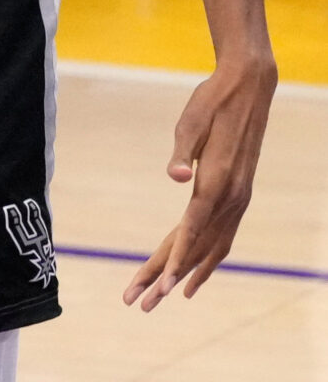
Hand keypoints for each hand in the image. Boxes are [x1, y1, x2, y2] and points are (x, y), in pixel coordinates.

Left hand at [122, 54, 275, 309]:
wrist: (248, 87)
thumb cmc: (212, 100)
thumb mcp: (192, 119)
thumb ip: (183, 150)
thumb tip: (175, 176)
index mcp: (217, 180)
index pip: (192, 229)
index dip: (175, 260)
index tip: (159, 287)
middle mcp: (231, 197)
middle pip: (197, 247)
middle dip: (168, 277)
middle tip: (141, 302)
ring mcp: (238, 199)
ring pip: (212, 248)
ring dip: (187, 274)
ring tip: (161, 297)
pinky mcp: (239, 195)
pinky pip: (223, 238)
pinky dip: (207, 260)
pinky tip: (194, 275)